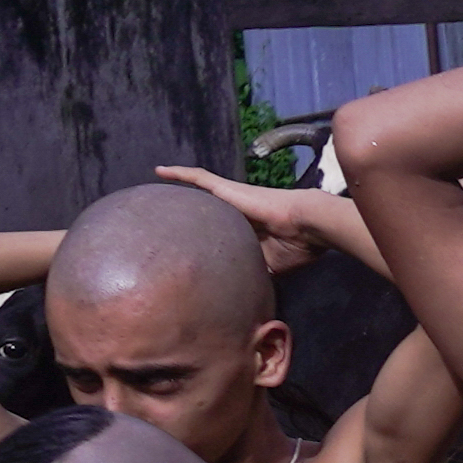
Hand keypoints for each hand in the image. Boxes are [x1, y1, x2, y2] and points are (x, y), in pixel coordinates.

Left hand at [154, 163, 332, 276]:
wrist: (306, 227)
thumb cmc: (294, 246)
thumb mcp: (268, 266)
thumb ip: (250, 270)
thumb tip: (240, 291)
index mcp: (246, 229)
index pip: (219, 228)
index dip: (205, 232)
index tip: (187, 240)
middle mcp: (236, 211)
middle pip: (205, 207)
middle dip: (187, 210)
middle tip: (162, 215)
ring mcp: (231, 198)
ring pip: (198, 190)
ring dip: (178, 187)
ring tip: (155, 187)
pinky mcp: (227, 189)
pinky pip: (198, 178)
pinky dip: (179, 174)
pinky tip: (159, 171)